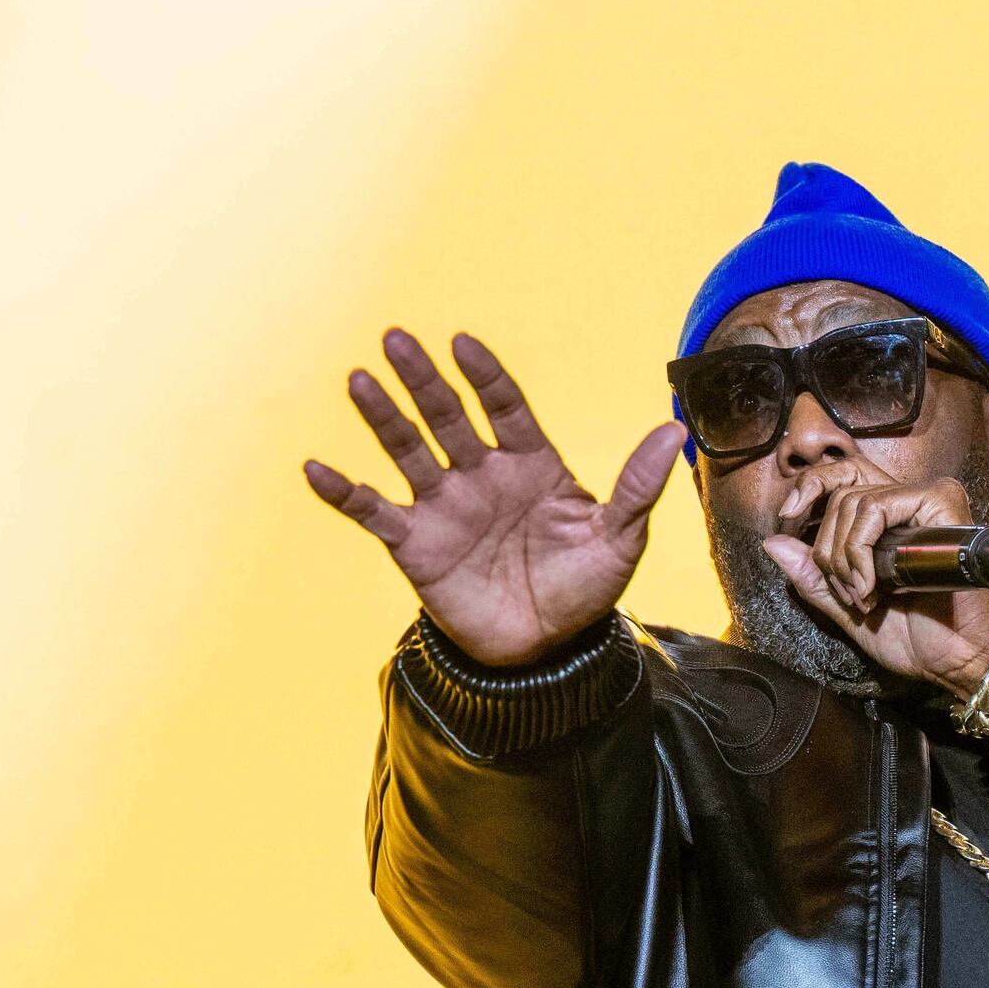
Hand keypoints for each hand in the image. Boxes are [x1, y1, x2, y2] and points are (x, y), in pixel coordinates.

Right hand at [303, 329, 685, 667]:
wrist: (545, 648)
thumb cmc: (583, 587)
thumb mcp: (618, 539)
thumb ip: (636, 487)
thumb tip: (673, 434)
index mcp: (530, 464)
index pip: (504, 407)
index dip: (485, 376)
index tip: (463, 343)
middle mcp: (481, 474)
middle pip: (447, 416)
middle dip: (423, 379)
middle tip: (397, 339)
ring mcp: (445, 506)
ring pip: (408, 451)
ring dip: (383, 417)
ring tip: (359, 380)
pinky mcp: (415, 543)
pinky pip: (373, 512)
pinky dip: (344, 493)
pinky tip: (315, 469)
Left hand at [759, 474, 988, 695]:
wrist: (957, 661)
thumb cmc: (917, 639)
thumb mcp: (848, 609)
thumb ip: (813, 578)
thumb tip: (773, 542)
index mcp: (891, 521)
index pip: (842, 477)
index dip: (810, 488)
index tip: (787, 518)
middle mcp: (910, 504)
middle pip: (840, 491)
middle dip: (826, 548)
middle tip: (845, 590)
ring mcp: (927, 501)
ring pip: (854, 501)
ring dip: (844, 558)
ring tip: (864, 596)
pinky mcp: (942, 505)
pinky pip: (876, 509)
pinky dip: (860, 551)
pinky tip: (873, 586)